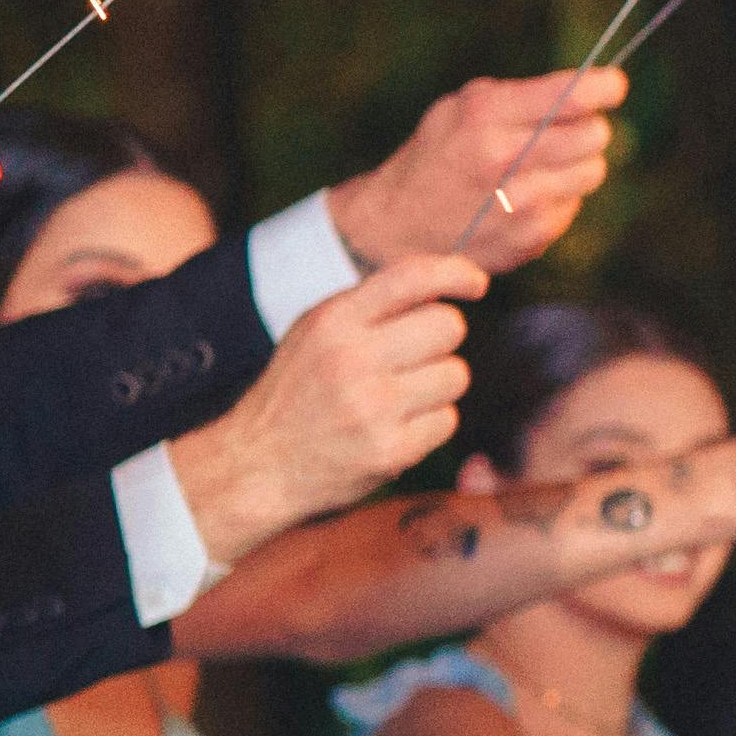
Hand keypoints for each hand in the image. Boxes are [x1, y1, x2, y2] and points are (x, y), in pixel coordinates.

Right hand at [173, 252, 481, 564]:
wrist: (259, 462)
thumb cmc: (299, 390)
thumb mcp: (317, 332)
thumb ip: (373, 306)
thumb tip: (446, 282)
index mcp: (333, 321)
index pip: (412, 277)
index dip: (456, 273)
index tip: (476, 285)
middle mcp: (352, 359)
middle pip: (448, 327)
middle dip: (440, 340)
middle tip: (412, 358)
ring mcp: (373, 407)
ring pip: (455, 375)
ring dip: (437, 385)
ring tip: (396, 397)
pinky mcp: (391, 450)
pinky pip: (447, 421)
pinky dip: (430, 424)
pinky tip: (394, 427)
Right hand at [329, 67, 624, 269]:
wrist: (397, 227)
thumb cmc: (437, 157)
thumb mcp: (458, 110)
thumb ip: (518, 98)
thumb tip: (587, 90)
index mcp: (484, 114)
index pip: (570, 96)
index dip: (602, 88)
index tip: (613, 85)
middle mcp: (504, 156)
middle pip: (595, 134)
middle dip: (589, 130)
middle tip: (569, 132)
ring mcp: (520, 200)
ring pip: (592, 171)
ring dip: (577, 167)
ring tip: (540, 168)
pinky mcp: (532, 236)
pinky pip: (573, 205)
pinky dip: (558, 200)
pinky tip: (524, 200)